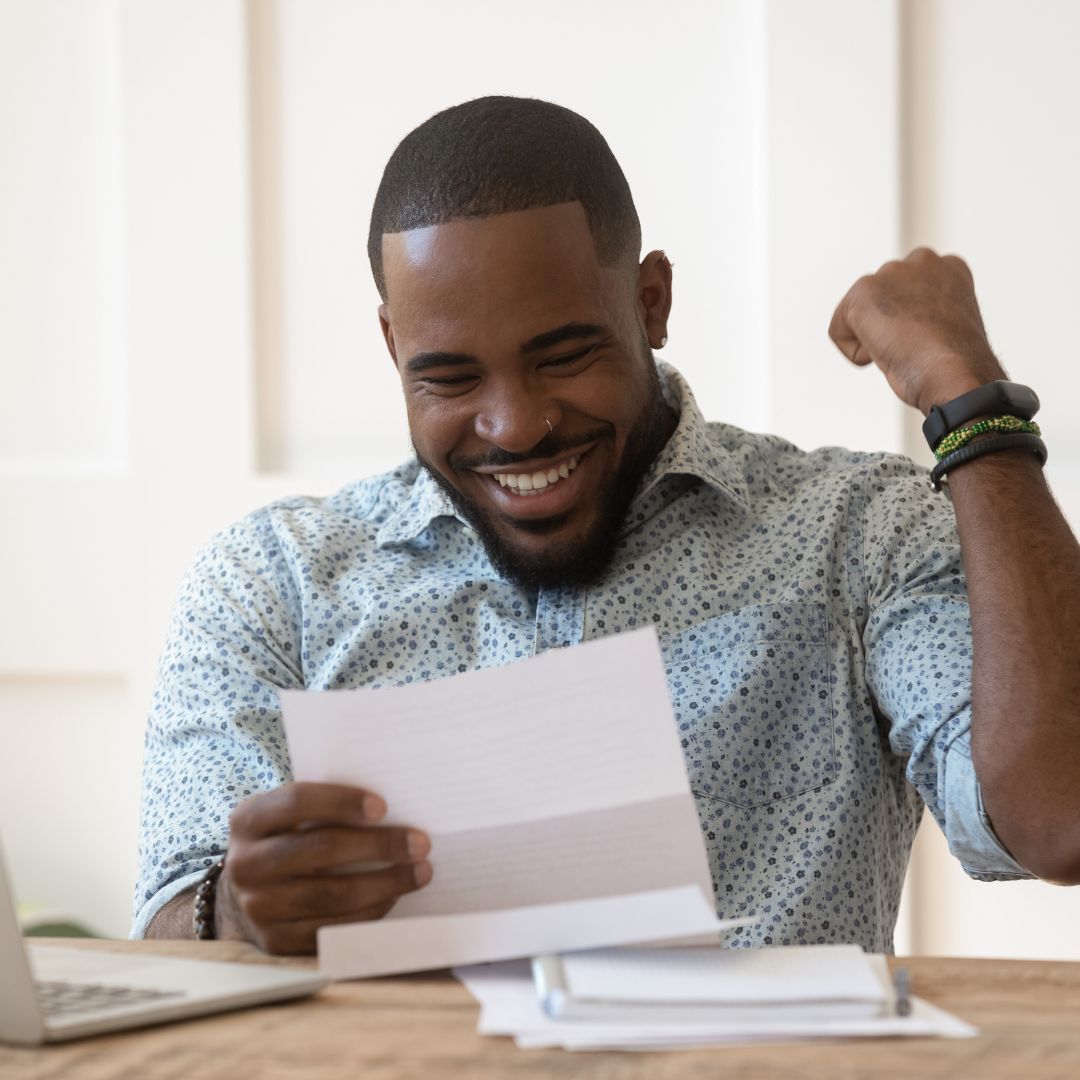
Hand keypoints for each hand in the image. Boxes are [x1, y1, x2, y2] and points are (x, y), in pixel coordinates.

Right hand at [217, 782, 432, 954]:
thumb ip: (323, 806)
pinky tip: (393, 897)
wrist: (243, 894)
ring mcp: (259, 906)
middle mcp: (246, 863)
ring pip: (332, 894)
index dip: (342, 802)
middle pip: (321, 849)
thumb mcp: (286, 816)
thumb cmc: (285, 840)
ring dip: (385, 883)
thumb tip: (392, 806)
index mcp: (249, 819)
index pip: (298, 802)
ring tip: (420, 872)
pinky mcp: (276, 940)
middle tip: (420, 843)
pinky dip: (369, 913)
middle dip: (379, 845)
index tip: (384, 807)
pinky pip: (332, 929)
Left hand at [828, 247, 1007, 414]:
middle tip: (917, 345)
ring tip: (905, 348)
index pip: (905, 295)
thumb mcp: (945, 327)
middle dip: (889, 328)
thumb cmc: (955, 365)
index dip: (912, 327)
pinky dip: (855, 353)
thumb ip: (923, 312)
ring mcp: (892, 272)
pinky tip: (884, 354)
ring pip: (859, 315)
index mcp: (948, 268)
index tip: (932, 339)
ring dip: (875, 339)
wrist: (954, 373)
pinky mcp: (864, 290)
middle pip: (879, 302)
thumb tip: (902, 325)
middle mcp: (922, 261)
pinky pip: (839, 331)